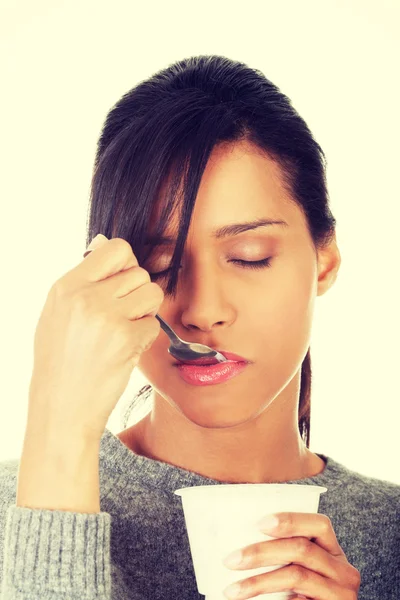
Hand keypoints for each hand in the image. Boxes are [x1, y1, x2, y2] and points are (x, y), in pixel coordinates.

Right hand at [26, 234, 163, 442]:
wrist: (61, 407)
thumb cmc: (60, 361)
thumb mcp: (58, 313)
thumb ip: (84, 281)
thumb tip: (104, 245)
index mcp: (67, 286)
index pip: (116, 249)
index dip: (126, 264)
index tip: (121, 282)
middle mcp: (86, 297)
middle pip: (139, 273)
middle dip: (137, 294)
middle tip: (122, 316)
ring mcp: (107, 318)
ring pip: (152, 294)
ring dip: (144, 313)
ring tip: (124, 331)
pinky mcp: (126, 340)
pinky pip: (153, 325)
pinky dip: (144, 338)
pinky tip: (123, 351)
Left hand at [222, 512, 360, 598]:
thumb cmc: (302, 595)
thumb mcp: (300, 569)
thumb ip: (284, 553)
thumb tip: (239, 538)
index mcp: (334, 552)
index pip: (320, 524)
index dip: (290, 520)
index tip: (258, 523)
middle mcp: (344, 571)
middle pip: (302, 549)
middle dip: (261, 552)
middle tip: (230, 560)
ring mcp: (341, 594)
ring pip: (296, 576)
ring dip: (258, 582)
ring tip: (232, 590)